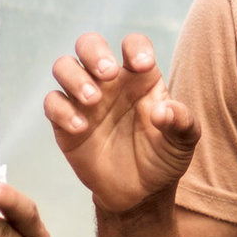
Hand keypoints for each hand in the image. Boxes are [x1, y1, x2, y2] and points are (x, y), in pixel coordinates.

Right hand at [45, 32, 198, 212]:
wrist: (140, 192)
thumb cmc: (163, 158)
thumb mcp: (183, 142)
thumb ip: (182, 122)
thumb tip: (163, 110)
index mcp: (140, 77)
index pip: (133, 45)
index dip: (136, 48)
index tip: (143, 66)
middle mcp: (109, 82)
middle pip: (89, 44)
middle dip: (94, 51)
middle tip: (108, 74)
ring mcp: (84, 99)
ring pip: (64, 67)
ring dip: (75, 77)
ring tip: (94, 100)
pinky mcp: (65, 122)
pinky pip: (53, 103)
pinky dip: (62, 110)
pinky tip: (80, 127)